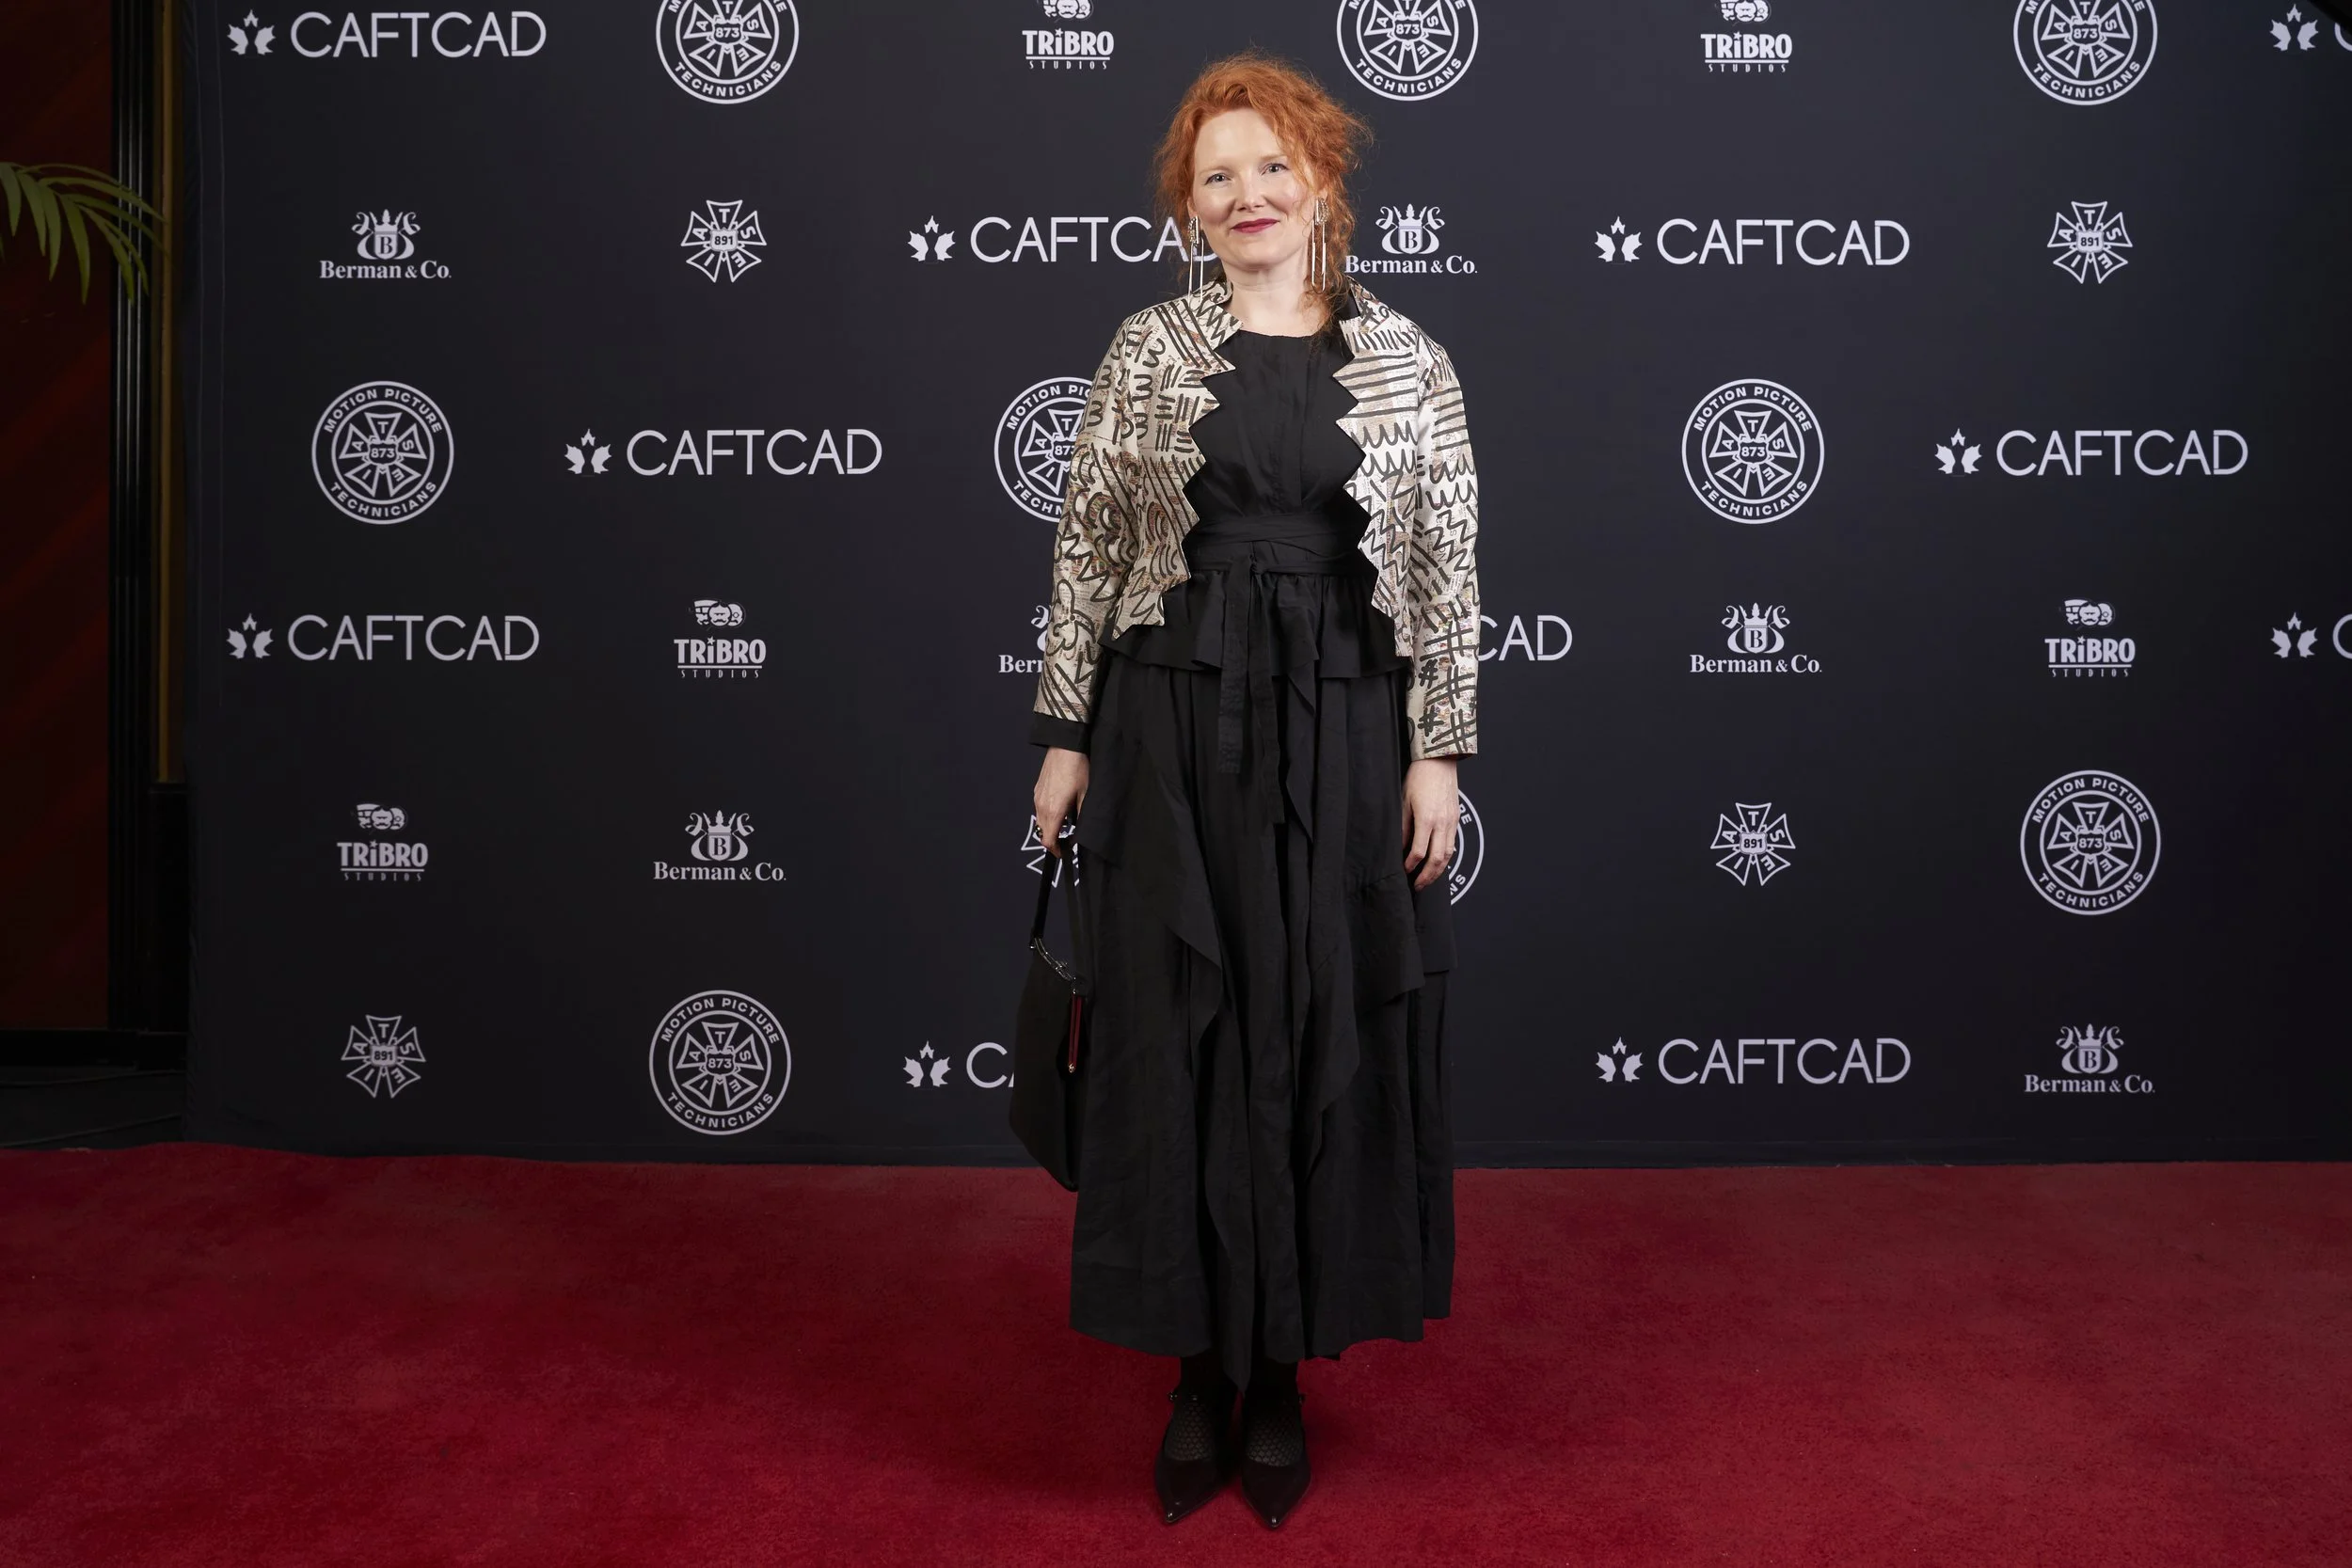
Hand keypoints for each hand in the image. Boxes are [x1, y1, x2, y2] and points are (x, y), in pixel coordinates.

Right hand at [1033, 747, 1089, 858]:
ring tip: (1065, 826)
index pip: (1048, 840)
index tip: (1064, 853)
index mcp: (1054, 811)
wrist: (1065, 747)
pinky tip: (1059, 810)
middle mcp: (1042, 807)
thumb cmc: (1078, 770)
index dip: (1056, 850)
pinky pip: (1039, 810)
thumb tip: (1080, 834)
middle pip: (1043, 834)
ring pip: (1040, 822)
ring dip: (1050, 828)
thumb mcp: (1086, 795)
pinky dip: (1047, 816)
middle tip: (1066, 842)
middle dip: (1053, 841)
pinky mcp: (1036, 791)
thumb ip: (1082, 817)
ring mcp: (1037, 798)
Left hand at [1402, 757, 1459, 890]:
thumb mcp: (1404, 801)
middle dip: (1427, 876)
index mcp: (1427, 818)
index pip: (1419, 851)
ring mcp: (1451, 821)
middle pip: (1437, 859)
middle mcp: (1442, 822)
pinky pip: (1452, 844)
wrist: (1439, 761)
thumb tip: (1400, 846)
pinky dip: (1445, 858)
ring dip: (1438, 871)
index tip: (1404, 870)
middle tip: (1417, 885)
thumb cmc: (1419, 777)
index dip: (1411, 865)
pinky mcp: (1456, 819)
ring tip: (1428, 879)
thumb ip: (1404, 826)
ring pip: (1448, 854)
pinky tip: (1437, 863)